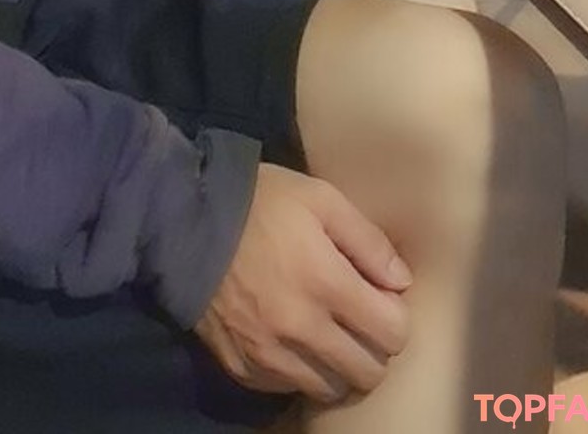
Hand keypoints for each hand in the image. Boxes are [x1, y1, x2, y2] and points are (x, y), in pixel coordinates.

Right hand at [193, 164, 411, 405]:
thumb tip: (401, 282)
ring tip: (328, 336)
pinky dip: (300, 372)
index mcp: (327, 283)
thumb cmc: (261, 203)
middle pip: (368, 372)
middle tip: (359, 321)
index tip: (381, 299)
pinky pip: (288, 389)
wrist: (186, 222)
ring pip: (331, 389)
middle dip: (374, 348)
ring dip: (338, 367)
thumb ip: (368, 240)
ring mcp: (270, 355)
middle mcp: (302, 329)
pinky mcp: (242, 368)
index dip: (396, 316)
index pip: (393, 333)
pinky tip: (294, 342)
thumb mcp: (321, 198)